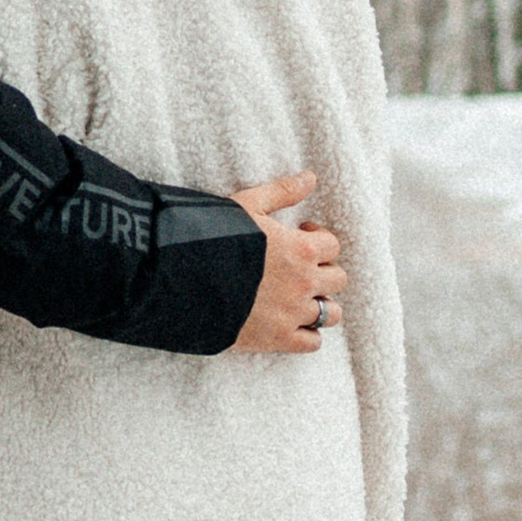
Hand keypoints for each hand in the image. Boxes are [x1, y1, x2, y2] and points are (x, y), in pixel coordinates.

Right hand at [230, 172, 346, 354]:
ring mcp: (293, 314)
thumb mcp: (247, 205)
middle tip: (299, 268)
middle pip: (338, 279)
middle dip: (323, 271)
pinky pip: (312, 343)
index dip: (318, 239)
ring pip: (332, 313)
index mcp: (301, 248)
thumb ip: (282, 192)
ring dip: (321, 304)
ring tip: (299, 298)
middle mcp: (304, 282)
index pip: (333, 245)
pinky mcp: (278, 339)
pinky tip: (291, 323)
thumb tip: (311, 177)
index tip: (300, 237)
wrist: (183, 279)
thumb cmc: (213, 236)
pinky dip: (307, 334)